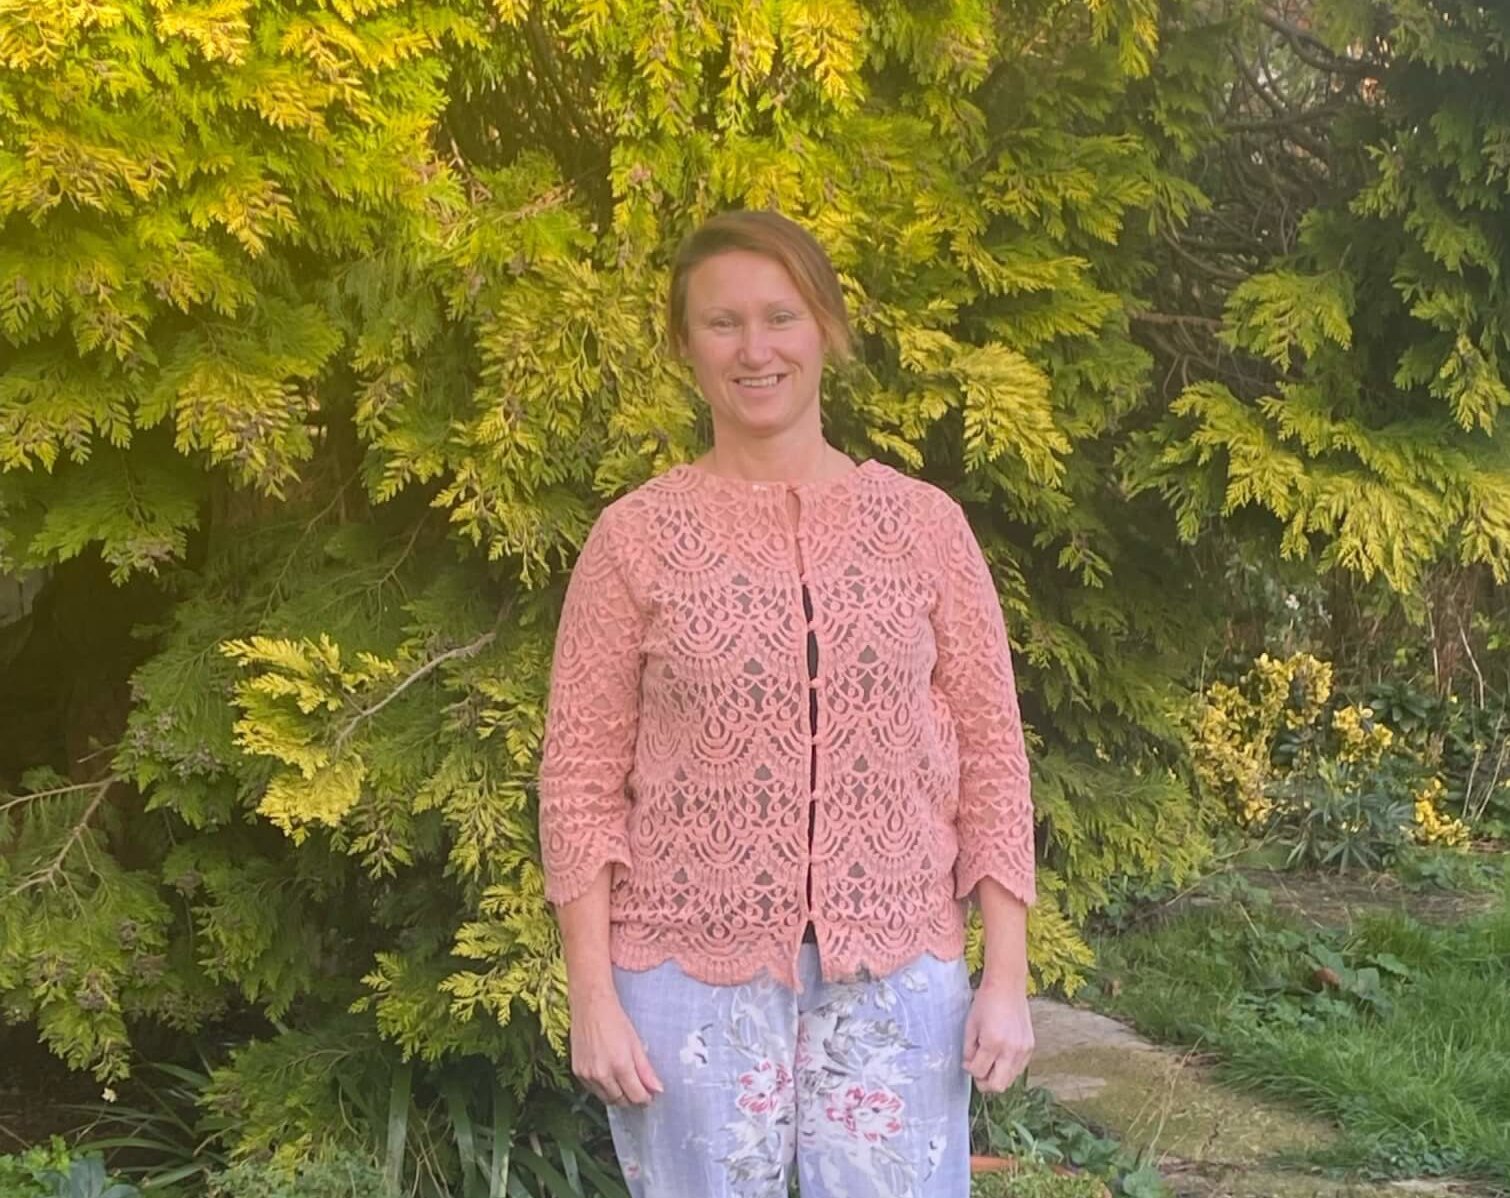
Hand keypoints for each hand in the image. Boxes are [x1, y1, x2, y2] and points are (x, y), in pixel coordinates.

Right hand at [569, 988, 663, 1106]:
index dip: (645, 1099)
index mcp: (620, 1065)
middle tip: (639, 1090)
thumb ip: (646, 1070)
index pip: (636, 1096)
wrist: (590, 1006)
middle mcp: (602, 1074)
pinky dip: (603, 1090)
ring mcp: (587, 1075)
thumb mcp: (635, 1043)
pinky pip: (593, 1091)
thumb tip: (658, 1090)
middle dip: (632, 1099)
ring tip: (624, 1084)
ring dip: (618, 1096)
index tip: (650, 1095)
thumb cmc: (615, 1021)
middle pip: (621, 1101)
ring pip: (606, 1099)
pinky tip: (609, 1078)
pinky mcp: (577, 1073)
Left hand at [962, 980, 1032, 1092]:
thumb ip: (969, 1049)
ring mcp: (1023, 1050)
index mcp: (992, 1043)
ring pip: (1010, 1080)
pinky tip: (1001, 1056)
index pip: (979, 1072)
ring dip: (997, 1076)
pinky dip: (1008, 1068)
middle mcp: (1010, 1050)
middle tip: (978, 1072)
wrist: (1007, 985)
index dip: (970, 1069)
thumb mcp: (970, 1025)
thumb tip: (970, 1066)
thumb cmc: (986, 1002)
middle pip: (997, 1085)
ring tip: (989, 1063)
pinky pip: (1019, 1068)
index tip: (967, 1062)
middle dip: (984, 1083)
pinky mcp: (1030, 1047)